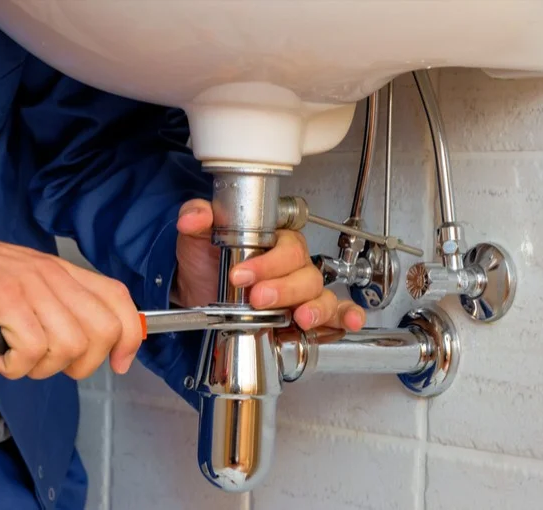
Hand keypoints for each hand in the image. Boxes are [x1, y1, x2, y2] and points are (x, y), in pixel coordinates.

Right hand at [0, 215, 142, 379]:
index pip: (117, 299)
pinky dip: (13, 366)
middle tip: (43, 364)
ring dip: (39, 368)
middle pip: (102, 331)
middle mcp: (50, 274)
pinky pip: (32, 350)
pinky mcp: (3, 299)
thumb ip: (48, 309)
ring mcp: (29, 285)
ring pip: (69, 346)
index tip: (120, 363)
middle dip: (80, 364)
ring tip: (9, 357)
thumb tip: (77, 348)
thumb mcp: (16, 286)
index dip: (129, 336)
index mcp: (58, 270)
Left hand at [174, 199, 365, 331]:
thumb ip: (197, 218)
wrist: (197, 294)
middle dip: (283, 288)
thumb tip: (194, 216)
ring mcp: (302, 292)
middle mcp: (293, 265)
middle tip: (257, 297)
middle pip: (305, 273)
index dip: (268, 262)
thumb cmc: (206, 262)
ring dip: (314, 307)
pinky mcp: (304, 316)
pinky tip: (348, 321)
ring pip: (321, 294)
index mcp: (275, 241)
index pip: (287, 246)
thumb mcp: (197, 238)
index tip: (241, 274)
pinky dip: (345, 318)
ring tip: (299, 317)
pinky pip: (335, 315)